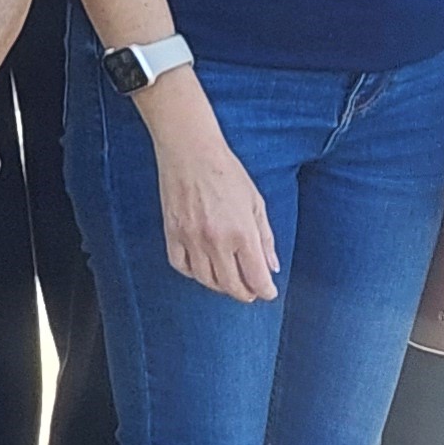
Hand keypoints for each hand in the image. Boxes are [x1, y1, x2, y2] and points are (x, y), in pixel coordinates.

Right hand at [153, 124, 280, 302]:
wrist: (190, 151)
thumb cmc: (226, 172)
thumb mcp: (256, 203)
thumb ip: (265, 238)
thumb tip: (271, 267)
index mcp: (242, 233)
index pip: (257, 278)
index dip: (266, 291)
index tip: (268, 292)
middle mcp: (216, 241)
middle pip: (231, 286)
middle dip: (245, 293)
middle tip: (250, 291)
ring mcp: (191, 239)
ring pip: (206, 280)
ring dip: (220, 286)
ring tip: (228, 280)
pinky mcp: (172, 232)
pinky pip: (181, 266)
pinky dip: (193, 273)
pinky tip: (203, 268)